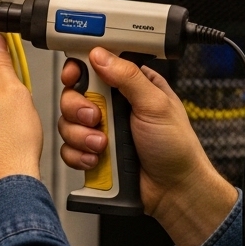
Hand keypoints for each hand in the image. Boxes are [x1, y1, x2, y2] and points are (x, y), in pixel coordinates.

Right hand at [58, 49, 235, 245]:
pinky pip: (68, 149)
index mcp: (130, 86)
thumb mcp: (156, 105)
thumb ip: (128, 77)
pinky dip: (80, 155)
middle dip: (79, 109)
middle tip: (96, 118)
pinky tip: (98, 159)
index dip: (78, 69)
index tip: (73, 77)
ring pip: (67, 123)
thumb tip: (101, 56)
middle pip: (74, 94)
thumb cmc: (176, 147)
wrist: (174, 190)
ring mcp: (101, 130)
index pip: (95, 66)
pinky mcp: (92, 152)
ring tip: (104, 145)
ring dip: (82, 136)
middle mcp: (112, 105)